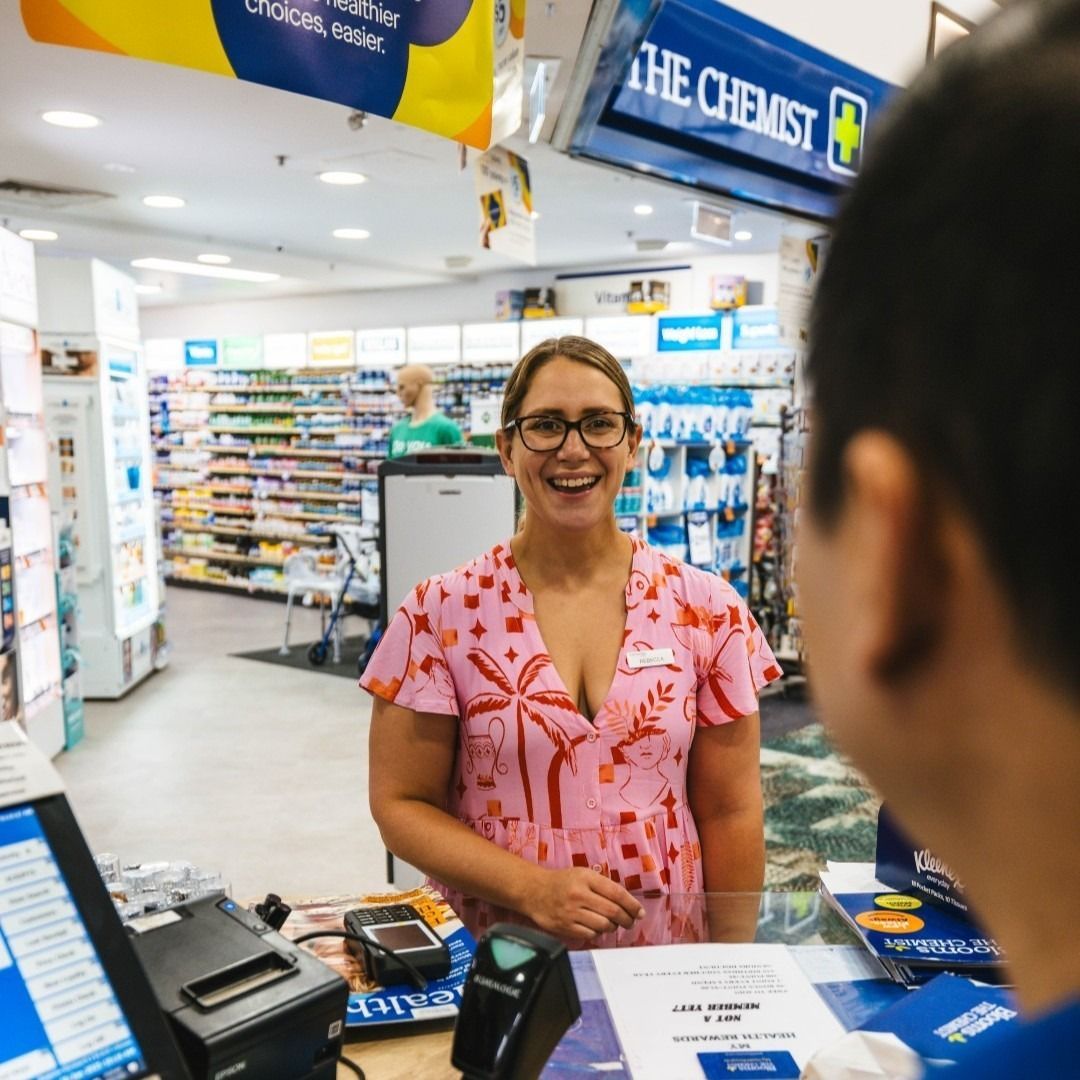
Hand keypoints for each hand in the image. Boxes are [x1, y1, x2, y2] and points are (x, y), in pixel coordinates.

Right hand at [524, 867, 644, 940]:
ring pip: (603, 925)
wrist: (535, 891)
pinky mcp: (565, 927)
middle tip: (631, 921)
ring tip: (613, 924)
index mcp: (586, 878)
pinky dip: (598, 932)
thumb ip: (603, 885)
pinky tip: (597, 927)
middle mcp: (579, 894)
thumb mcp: (582, 874)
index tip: (640, 912)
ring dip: (613, 927)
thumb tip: (627, 903)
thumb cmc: (563, 882)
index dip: (632, 905)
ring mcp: (571, 912)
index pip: (616, 893)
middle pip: (612, 912)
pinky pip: (590, 934)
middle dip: (627, 919)